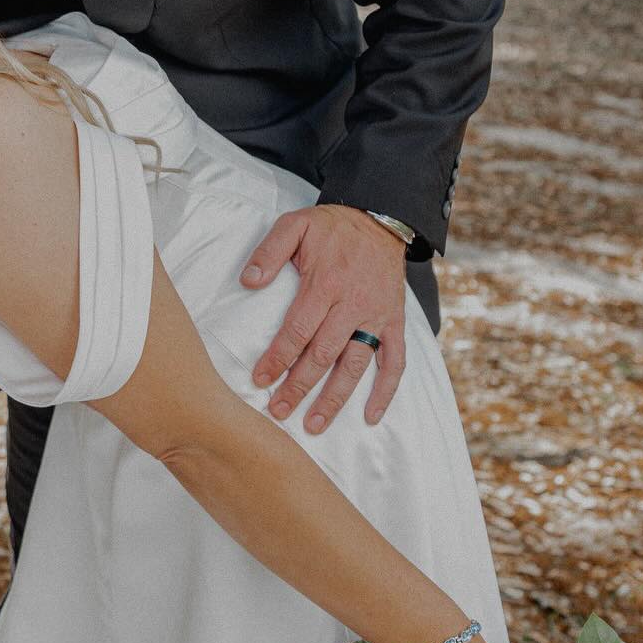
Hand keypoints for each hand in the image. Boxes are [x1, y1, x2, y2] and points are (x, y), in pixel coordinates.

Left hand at [241, 205, 407, 431]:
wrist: (380, 218)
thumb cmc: (332, 226)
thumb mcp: (295, 225)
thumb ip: (270, 251)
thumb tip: (248, 281)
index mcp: (325, 284)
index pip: (297, 330)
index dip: (278, 358)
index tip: (260, 379)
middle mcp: (352, 305)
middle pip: (323, 354)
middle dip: (299, 386)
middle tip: (279, 412)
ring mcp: (376, 316)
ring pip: (355, 365)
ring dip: (335, 398)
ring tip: (315, 424)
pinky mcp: (394, 322)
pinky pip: (394, 362)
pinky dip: (385, 391)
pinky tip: (370, 415)